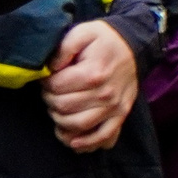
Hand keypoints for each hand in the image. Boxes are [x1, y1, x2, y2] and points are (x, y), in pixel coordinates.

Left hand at [42, 22, 138, 151]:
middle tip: (50, 93)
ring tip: (57, 111)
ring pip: (79, 125)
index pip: (57, 87)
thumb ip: (63, 49)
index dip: (45, 84)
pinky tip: (72, 142)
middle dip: (50, 101)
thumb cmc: (102, 39)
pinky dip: (86, 144)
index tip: (46, 79)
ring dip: (61, 122)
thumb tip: (50, 69)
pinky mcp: (121, 115)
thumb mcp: (81, 33)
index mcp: (93, 72)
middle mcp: (105, 93)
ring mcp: (114, 107)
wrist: (132, 46)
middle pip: (64, 107)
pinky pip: (104, 137)